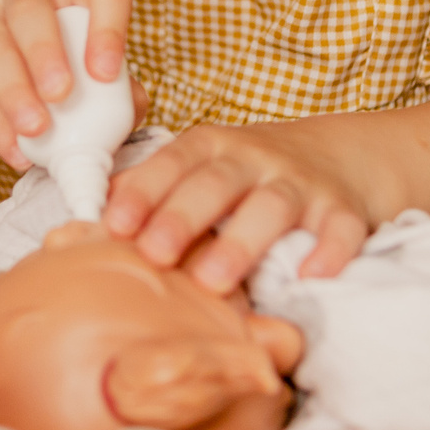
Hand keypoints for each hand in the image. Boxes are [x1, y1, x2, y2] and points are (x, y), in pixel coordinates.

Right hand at [0, 0, 129, 168]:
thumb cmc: (50, 68)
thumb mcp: (85, 69)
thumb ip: (116, 90)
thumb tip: (132, 110)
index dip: (108, 26)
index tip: (107, 74)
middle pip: (30, 8)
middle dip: (44, 51)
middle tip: (60, 95)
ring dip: (14, 91)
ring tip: (35, 131)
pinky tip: (14, 149)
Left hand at [103, 122, 378, 293]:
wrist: (344, 154)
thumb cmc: (253, 171)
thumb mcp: (204, 165)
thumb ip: (155, 186)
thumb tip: (85, 218)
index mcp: (213, 147)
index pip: (174, 162)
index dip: (144, 190)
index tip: (114, 222)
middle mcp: (256, 159)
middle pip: (216, 183)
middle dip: (182, 216)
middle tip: (154, 254)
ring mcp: (301, 183)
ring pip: (272, 207)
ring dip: (241, 241)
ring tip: (213, 281)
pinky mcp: (344, 209)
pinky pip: (341, 228)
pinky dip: (331, 251)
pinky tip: (312, 276)